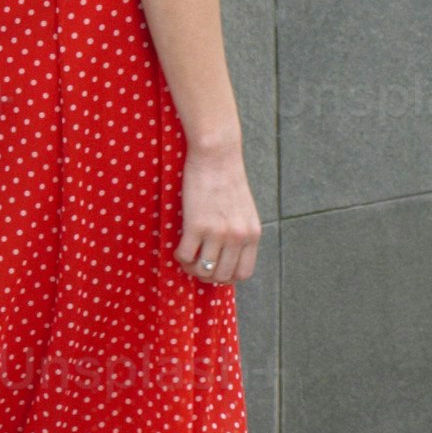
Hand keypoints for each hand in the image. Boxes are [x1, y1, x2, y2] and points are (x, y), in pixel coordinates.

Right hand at [178, 146, 260, 285]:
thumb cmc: (227, 178)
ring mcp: (218, 232)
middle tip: (196, 265)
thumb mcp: (244, 210)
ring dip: (191, 268)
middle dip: (206, 276)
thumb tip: (227, 254)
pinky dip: (180, 256)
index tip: (214, 269)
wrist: (216, 155)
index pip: (243, 272)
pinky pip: (185, 255)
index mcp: (252, 234)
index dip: (226, 277)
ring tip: (186, 257)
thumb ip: (240, 232)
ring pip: (203, 269)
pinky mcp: (196, 225)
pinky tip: (179, 246)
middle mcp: (238, 236)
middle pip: (222, 275)